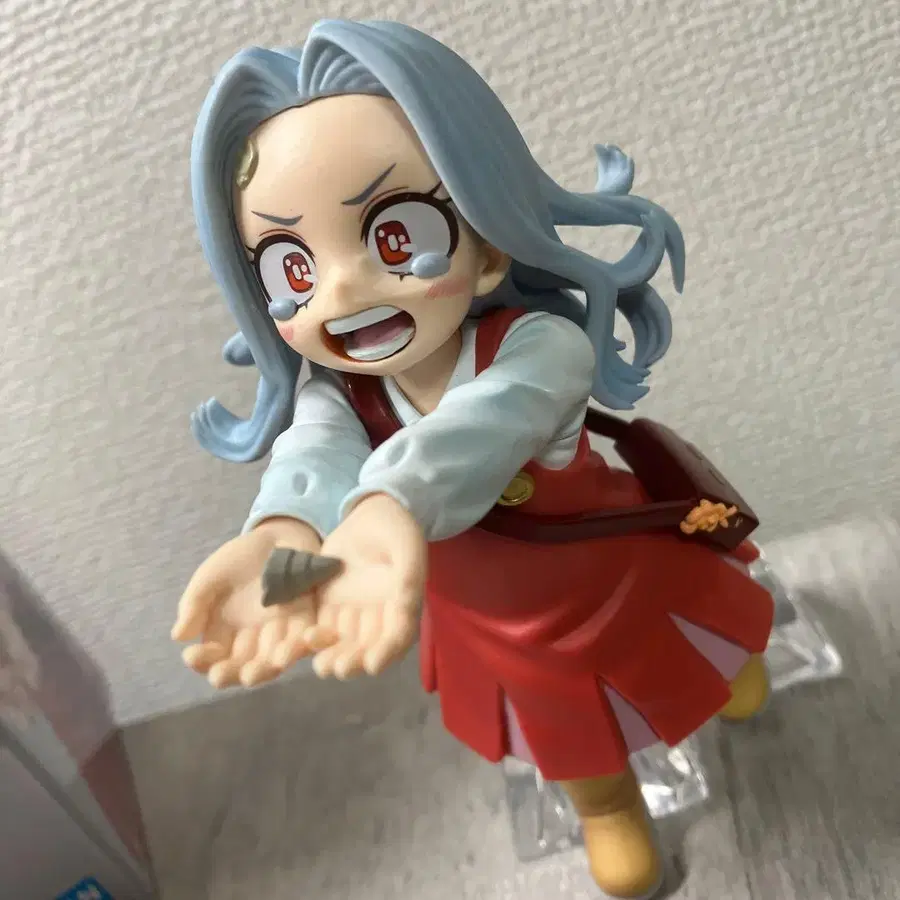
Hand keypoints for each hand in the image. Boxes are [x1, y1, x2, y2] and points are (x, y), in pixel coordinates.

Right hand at [172, 518, 321, 688]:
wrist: (277, 536)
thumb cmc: (238, 559)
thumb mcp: (210, 578)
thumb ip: (194, 604)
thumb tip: (178, 637)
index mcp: (224, 634)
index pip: (211, 659)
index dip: (202, 661)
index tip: (192, 655)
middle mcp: (251, 642)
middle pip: (240, 669)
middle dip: (231, 674)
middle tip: (220, 676)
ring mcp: (279, 634)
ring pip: (271, 663)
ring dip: (262, 670)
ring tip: (251, 673)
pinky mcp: (306, 622)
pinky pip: (302, 641)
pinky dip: (295, 649)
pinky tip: (284, 653)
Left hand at [305, 493, 426, 679]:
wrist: (371, 512)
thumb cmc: (396, 530)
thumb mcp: (407, 548)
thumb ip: (408, 576)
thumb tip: (405, 606)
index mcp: (402, 607)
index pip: (397, 637)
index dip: (387, 652)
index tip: (373, 665)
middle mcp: (378, 618)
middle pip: (367, 647)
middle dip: (355, 660)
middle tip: (340, 669)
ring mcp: (352, 613)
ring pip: (342, 643)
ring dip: (332, 655)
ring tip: (321, 665)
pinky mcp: (328, 605)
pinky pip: (320, 626)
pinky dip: (312, 638)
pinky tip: (302, 640)